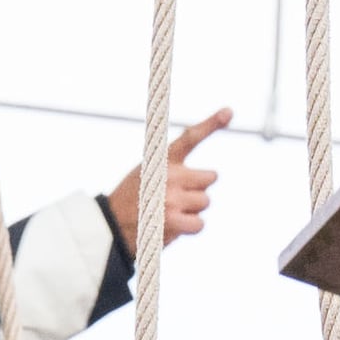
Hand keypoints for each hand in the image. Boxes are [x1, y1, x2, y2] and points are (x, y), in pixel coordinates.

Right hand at [105, 107, 227, 259]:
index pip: (190, 138)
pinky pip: (199, 224)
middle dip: (199, 189)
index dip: (211, 123)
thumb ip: (174, 170)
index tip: (228, 112)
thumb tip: (209, 179)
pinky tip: (175, 226)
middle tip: (180, 197)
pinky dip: (191, 227)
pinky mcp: (172, 221)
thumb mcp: (148, 174)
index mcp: (162, 160)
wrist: (111, 226)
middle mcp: (169, 176)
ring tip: (172, 213)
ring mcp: (172, 198)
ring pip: (205, 201)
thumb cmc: (132, 200)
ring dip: (193, 210)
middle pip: (210, 178)